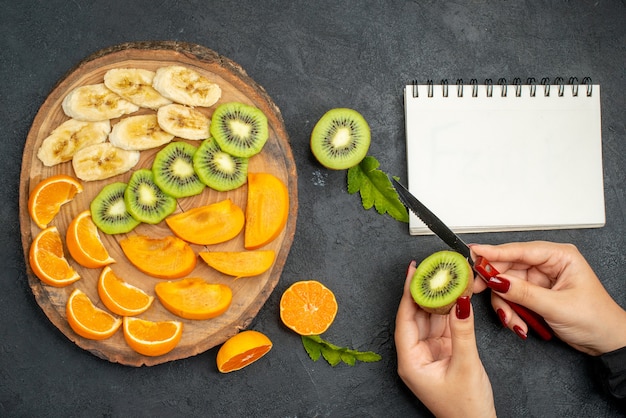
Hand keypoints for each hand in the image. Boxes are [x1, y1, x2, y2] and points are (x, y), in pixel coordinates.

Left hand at [395, 261, 495, 417]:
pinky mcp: (442, 353)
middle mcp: (415, 355)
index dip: (408, 293)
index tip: (413, 272)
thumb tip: (460, 302)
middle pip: (416, 316)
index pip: (405, 319)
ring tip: (445, 277)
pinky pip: (442, 326)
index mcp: (410, 361)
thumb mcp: (465, 365)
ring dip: (439, 300)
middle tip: (432, 269)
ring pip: (430, 319)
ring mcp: (428, 353)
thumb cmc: (465, 408)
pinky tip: (455, 296)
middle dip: (425, 292)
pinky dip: (449, 312)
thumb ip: (463, 331)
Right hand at [471, 241, 625, 355]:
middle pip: (508, 268)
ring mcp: (539, 280)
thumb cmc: (596, 319)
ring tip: (514, 321)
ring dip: (505, 305)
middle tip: (477, 290)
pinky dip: (511, 312)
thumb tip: (497, 280)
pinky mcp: (533, 294)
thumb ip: (524, 293)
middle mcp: (547, 265)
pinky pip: (511, 298)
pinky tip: (518, 323)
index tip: (474, 253)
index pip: (521, 250)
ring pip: (506, 285)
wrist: (606, 342)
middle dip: (496, 284)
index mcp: (559, 256)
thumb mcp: (557, 306)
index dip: (495, 252)